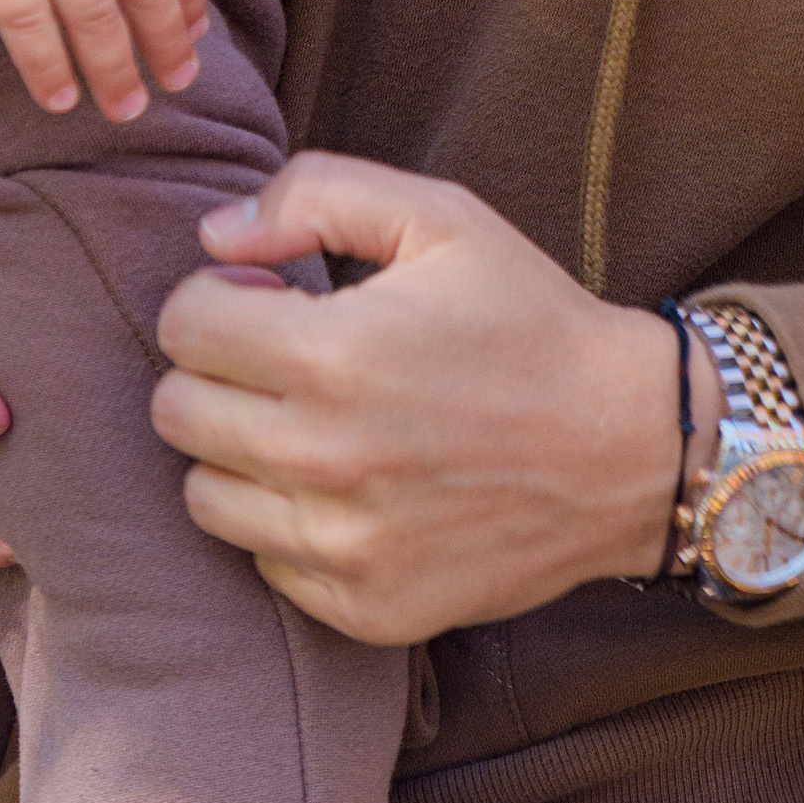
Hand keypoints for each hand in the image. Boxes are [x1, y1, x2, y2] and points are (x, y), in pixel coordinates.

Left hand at [149, 155, 721, 644]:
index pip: (183, 325)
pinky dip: (286, 522)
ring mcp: (345, 548)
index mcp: (335, 354)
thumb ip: (315, 194)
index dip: (216, 295)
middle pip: (176, 413)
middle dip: (214, 370)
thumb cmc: (526, 318)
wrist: (627, 448)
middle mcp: (327, 459)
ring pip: (203, 496)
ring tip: (309, 421)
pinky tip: (348, 485)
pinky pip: (263, 563)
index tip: (266, 293)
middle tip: (281, 357)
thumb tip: (215, 237)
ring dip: (239, 451)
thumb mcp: (441, 216)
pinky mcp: (366, 608)